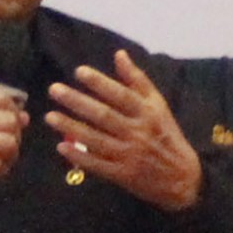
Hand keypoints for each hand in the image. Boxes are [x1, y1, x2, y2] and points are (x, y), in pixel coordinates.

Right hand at [0, 83, 28, 232]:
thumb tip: (24, 117)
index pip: (0, 97)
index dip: (12, 112)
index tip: (8, 128)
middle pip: (10, 120)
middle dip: (14, 138)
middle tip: (5, 151)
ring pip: (9, 142)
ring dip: (10, 156)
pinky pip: (0, 164)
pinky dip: (0, 171)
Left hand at [45, 51, 203, 214]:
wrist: (183, 178)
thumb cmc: (167, 135)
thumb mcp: (159, 105)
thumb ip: (138, 80)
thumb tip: (119, 54)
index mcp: (147, 113)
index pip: (120, 95)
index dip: (99, 83)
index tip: (79, 72)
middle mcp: (137, 132)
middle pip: (103, 115)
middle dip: (77, 102)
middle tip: (54, 90)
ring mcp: (129, 155)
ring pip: (96, 139)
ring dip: (71, 127)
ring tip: (50, 116)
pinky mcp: (123, 175)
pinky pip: (97, 164)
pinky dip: (79, 156)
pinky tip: (61, 146)